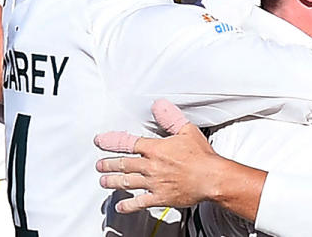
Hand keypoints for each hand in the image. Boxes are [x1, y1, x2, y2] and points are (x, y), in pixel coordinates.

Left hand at [95, 99, 217, 212]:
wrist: (212, 178)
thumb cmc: (202, 157)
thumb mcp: (187, 131)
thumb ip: (171, 118)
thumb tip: (159, 106)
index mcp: (156, 149)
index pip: (128, 143)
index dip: (112, 141)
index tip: (101, 141)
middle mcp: (151, 166)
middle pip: (123, 164)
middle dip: (108, 164)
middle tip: (100, 164)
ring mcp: (153, 183)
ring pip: (127, 182)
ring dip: (112, 181)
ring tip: (104, 181)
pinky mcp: (159, 198)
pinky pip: (139, 203)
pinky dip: (127, 205)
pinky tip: (121, 205)